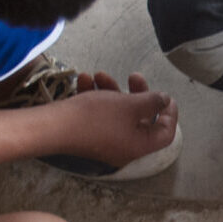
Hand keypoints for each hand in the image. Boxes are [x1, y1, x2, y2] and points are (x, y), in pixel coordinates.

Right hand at [57, 72, 178, 166]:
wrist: (52, 127)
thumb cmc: (95, 117)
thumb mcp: (130, 105)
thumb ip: (151, 101)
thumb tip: (165, 101)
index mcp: (139, 146)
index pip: (165, 134)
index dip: (170, 115)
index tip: (167, 97)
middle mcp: (123, 147)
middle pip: (140, 119)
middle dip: (137, 94)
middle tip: (134, 76)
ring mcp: (104, 142)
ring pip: (117, 113)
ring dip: (111, 90)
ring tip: (100, 74)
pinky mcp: (87, 134)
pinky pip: (98, 115)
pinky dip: (95, 96)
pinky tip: (84, 80)